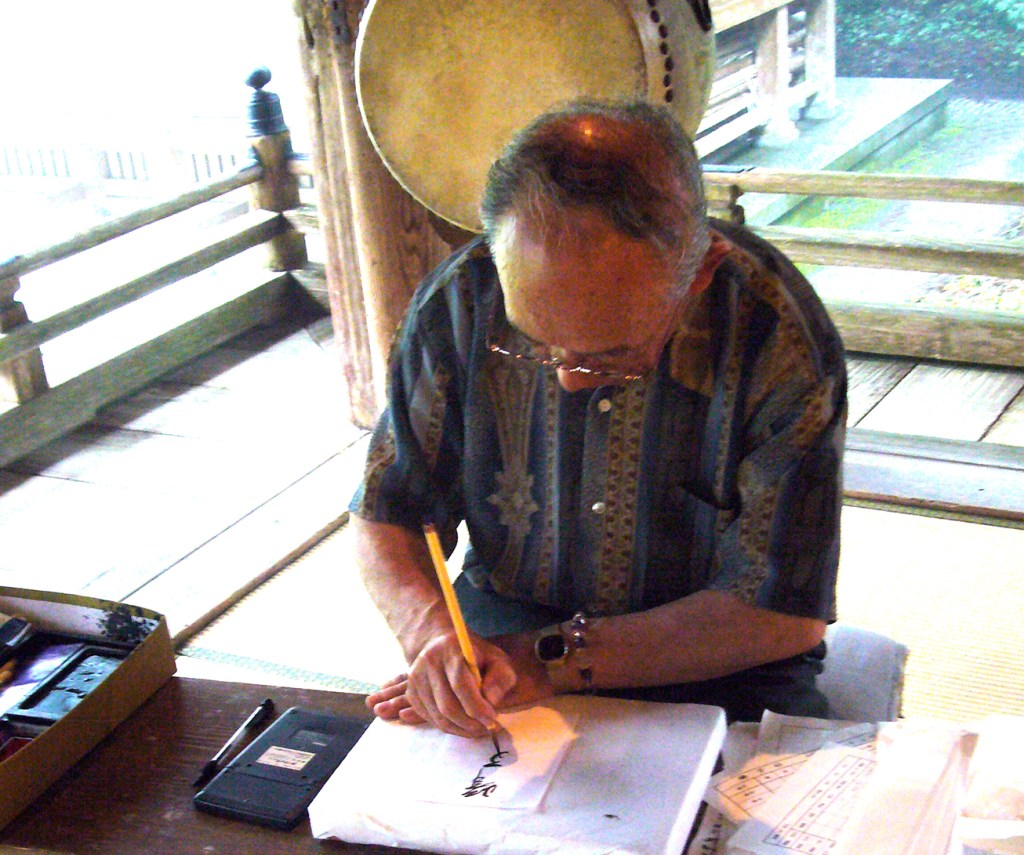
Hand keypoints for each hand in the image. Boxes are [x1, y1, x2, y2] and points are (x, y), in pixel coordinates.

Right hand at [375, 631, 516, 737]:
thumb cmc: (475, 655)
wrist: (442, 646)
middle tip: (487, 727)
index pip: (460, 684)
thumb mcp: (497, 659)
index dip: (477, 706)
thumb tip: (491, 701)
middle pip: (447, 705)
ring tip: (477, 728)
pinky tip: (462, 724)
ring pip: (438, 716)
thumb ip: (500, 678)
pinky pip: (430, 719)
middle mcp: (429, 662)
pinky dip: (448, 727)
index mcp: (451, 649)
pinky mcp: (411, 692)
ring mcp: (416, 678)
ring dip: (460, 729)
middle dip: (470, 723)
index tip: (492, 718)